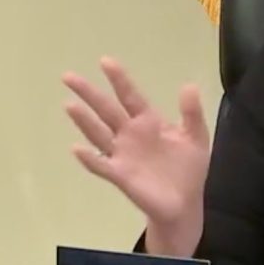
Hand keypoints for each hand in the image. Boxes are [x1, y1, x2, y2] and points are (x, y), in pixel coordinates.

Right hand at [62, 57, 210, 256]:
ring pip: (98, 134)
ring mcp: (122, 154)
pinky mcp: (120, 175)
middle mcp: (130, 134)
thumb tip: (189, 85)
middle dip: (89, 93)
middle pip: (106, 110)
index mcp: (148, 122)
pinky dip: (89, 158)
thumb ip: (192, 113)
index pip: (130, 96)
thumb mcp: (196, 137)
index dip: (119, 79)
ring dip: (84, 121)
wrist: (185, 203)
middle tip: (68, 76)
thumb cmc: (188, 169)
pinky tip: (77, 148)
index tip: (105, 61)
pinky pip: (101, 165)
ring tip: (69, 105)